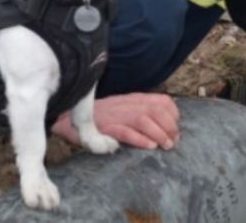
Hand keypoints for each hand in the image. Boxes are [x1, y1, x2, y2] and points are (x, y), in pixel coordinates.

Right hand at [52, 93, 179, 149]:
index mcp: (133, 100)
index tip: (175, 130)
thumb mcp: (124, 111)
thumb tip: (164, 128)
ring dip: (159, 133)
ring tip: (165, 146)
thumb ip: (141, 114)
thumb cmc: (100, 118)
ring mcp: (116, 114)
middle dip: (170, 126)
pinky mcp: (104, 127)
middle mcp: (126, 104)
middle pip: (156, 109)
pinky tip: (149, 146)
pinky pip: (125, 130)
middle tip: (173, 142)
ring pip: (144, 119)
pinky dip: (140, 138)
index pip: (161, 101)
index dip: (173, 115)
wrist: (70, 118)